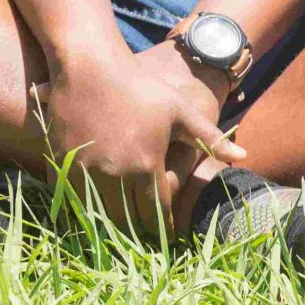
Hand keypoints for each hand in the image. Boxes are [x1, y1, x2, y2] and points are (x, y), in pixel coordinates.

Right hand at [38, 40, 245, 235]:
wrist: (88, 65)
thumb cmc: (139, 86)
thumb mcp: (180, 110)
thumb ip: (209, 138)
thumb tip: (243, 157)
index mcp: (146, 163)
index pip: (157, 211)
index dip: (164, 228)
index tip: (167, 238)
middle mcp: (115, 171)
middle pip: (127, 218)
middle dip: (137, 231)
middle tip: (143, 239)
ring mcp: (85, 166)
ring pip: (98, 211)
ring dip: (109, 222)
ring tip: (118, 229)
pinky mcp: (61, 160)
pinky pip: (73, 196)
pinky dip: (83, 206)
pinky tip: (90, 209)